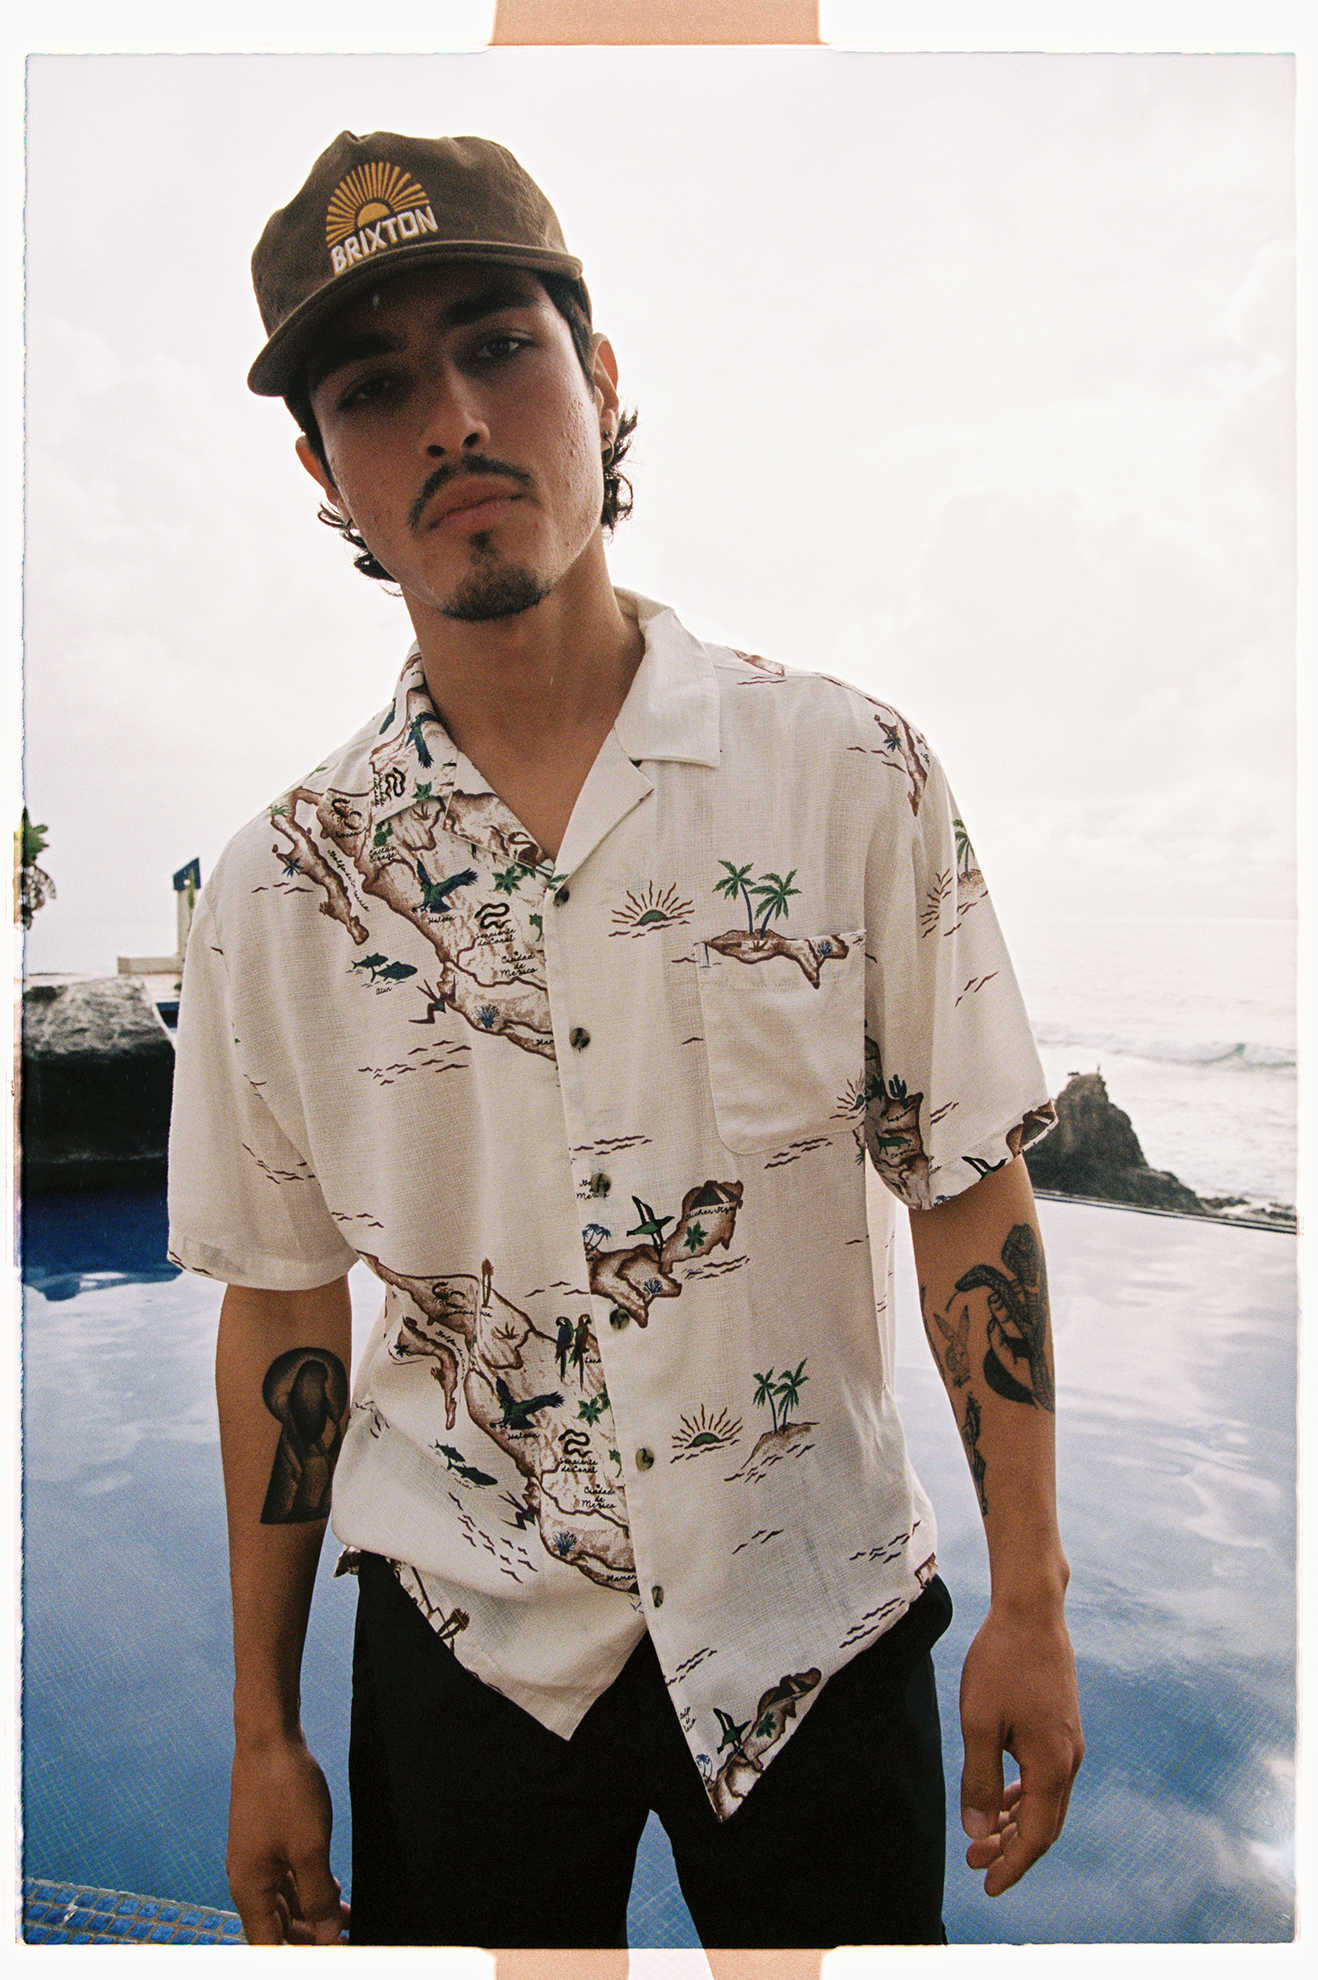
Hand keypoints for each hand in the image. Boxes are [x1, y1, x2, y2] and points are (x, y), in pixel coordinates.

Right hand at [227, 1730, 349, 1944]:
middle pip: (276, 1926)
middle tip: (344, 1940)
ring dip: (313, 1912)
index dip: (300, 1956)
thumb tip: (328, 1937)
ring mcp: (256, 1859)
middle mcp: (247, 1879)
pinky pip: (286, 1877)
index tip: (332, 1955)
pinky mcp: (266, 1841)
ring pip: (284, 1902)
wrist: (269, 1737)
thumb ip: (319, 1896)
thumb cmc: (284, 1788)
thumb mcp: (310, 1848)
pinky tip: (333, 1889)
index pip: (269, 1945)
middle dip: (309, 1938)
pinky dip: (308, 1888)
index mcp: (249, 1888)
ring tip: (346, 1919)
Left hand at [958, 1602, 1083, 1896]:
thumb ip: (979, 1780)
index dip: (1013, 1865)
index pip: (1037, 1835)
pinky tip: (1000, 1797)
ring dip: (1015, 1822)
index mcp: (1052, 1765)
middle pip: (1044, 1824)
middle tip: (974, 1863)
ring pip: (1044, 1801)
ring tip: (981, 1836)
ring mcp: (1068, 1743)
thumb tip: (978, 1833)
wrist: (1031, 1611)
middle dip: (1011, 1849)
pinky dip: (1022, 1794)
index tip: (988, 1886)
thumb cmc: (1001, 1662)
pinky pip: (1044, 1776)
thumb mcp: (978, 1723)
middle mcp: (1069, 1760)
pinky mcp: (1061, 1728)